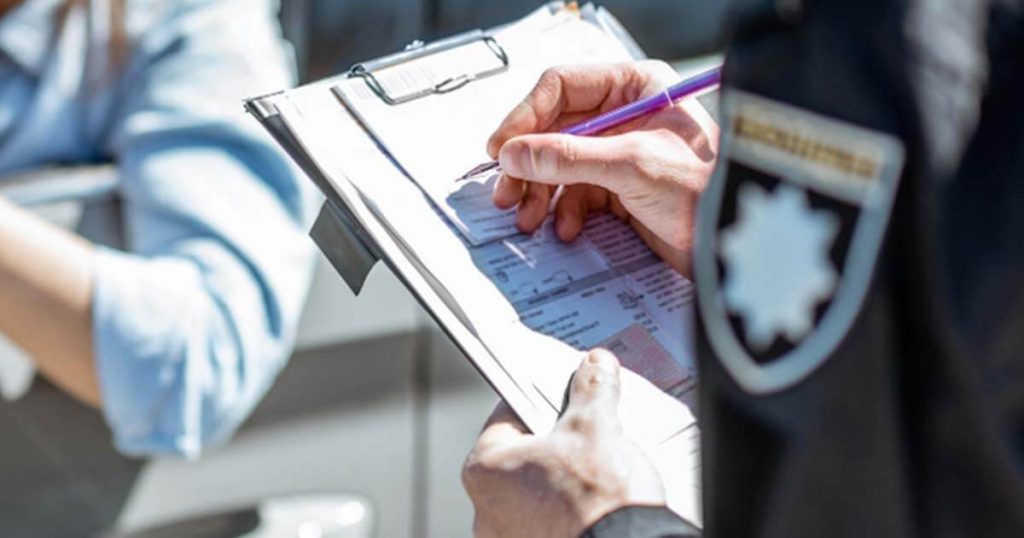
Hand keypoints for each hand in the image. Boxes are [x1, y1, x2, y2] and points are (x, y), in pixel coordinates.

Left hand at [462, 350, 664, 537]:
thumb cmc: (597, 498)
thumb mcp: (597, 428)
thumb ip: (592, 390)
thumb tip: (596, 366)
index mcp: (484, 468)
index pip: (508, 414)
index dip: (540, 396)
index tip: (562, 389)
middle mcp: (486, 507)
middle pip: (522, 452)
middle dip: (554, 437)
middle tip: (586, 425)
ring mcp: (509, 535)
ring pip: (536, 488)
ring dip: (561, 474)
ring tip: (596, 462)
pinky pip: (548, 517)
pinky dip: (568, 505)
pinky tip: (596, 496)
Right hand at [488, 61, 718, 274]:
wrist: (733, 244)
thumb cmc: (706, 189)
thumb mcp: (631, 165)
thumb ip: (568, 158)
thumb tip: (516, 155)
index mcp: (635, 87)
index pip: (561, 88)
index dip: (526, 118)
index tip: (502, 150)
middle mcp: (625, 115)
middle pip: (554, 130)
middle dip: (530, 165)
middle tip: (507, 191)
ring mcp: (621, 152)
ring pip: (561, 165)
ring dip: (541, 193)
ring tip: (529, 217)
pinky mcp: (621, 188)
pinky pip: (576, 193)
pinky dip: (565, 211)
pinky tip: (566, 228)